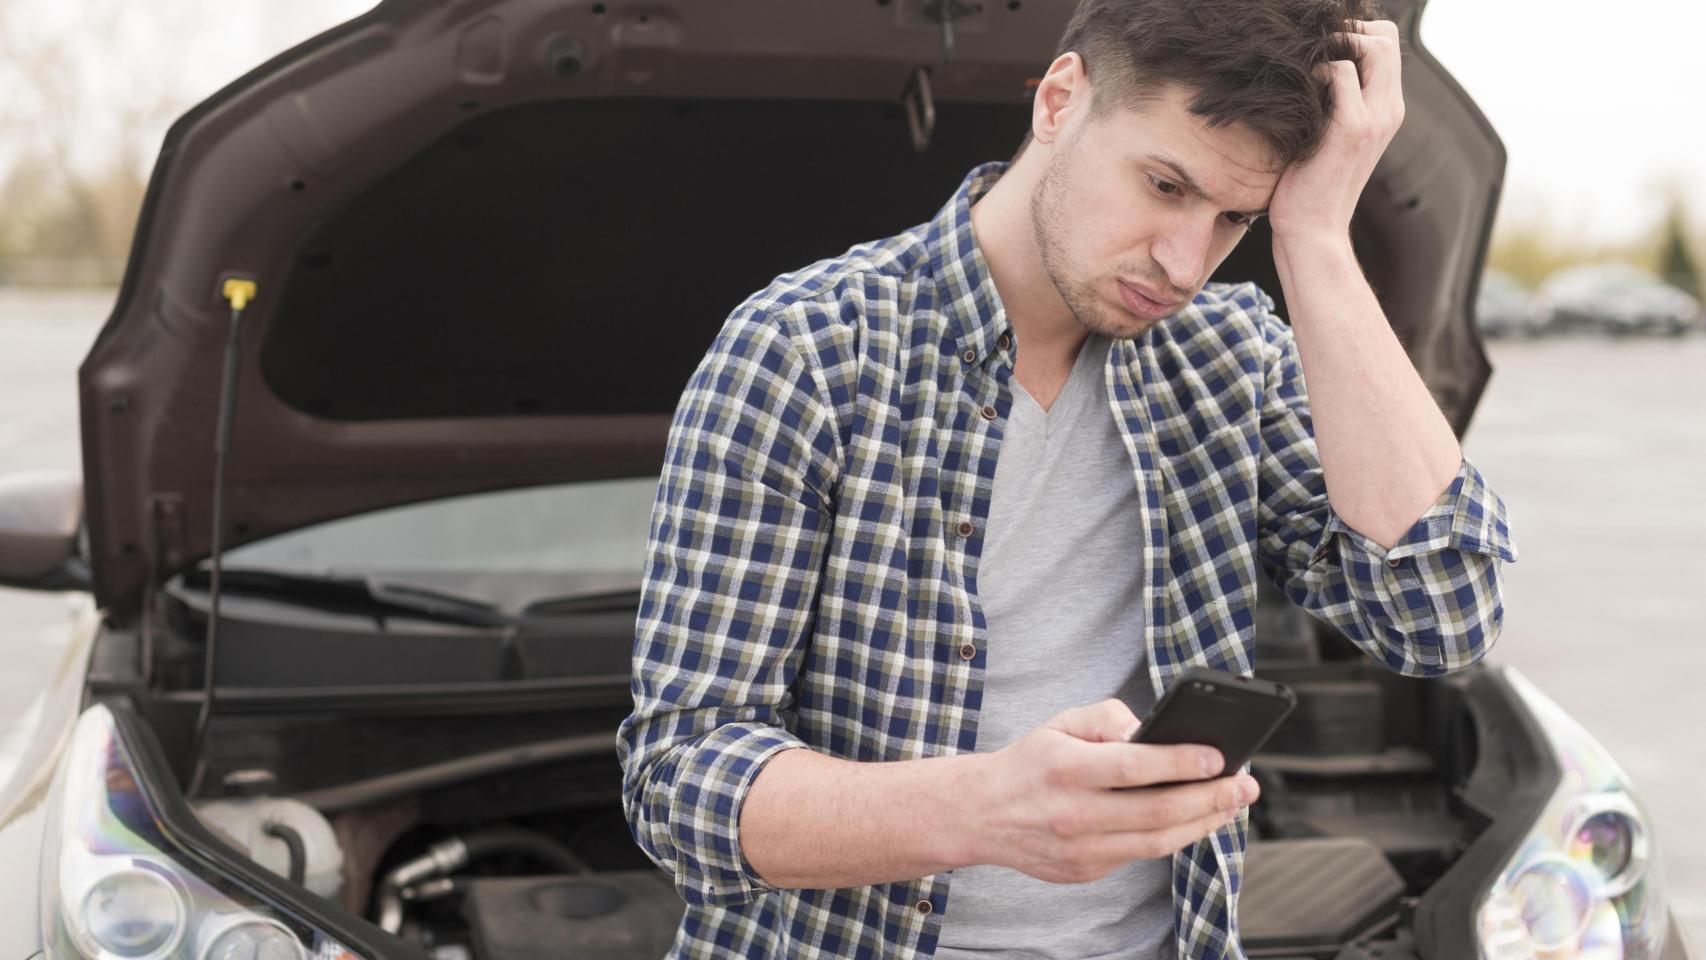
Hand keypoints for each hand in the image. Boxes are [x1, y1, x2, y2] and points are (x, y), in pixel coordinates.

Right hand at [969, 698, 1258, 883]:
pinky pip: (1140, 854)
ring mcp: (1080, 849)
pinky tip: (1195, 820)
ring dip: (1202, 823)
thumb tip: (1150, 732)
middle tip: (1245, 786)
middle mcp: (1074, 813)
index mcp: (1066, 768)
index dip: (1181, 762)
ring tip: (1231, 805)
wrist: (981, 814)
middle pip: (1157, 811)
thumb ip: (1106, 718)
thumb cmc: (1030, 763)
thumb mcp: (1059, 724)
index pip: (1134, 767)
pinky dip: (1173, 836)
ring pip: (1157, 841)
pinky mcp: (1086, 871)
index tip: (1220, 757)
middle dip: (1211, 798)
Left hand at [1267, 19, 1406, 243]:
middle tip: (1311, 48)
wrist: (1313, 232)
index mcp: (1386, 110)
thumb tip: (1309, 75)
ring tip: (1303, 64)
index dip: (1355, 32)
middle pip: (1385, 36)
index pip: (1386, 44)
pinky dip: (1316, 69)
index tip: (1319, 44)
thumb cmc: (1310, 188)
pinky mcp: (1351, 128)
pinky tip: (1295, 91)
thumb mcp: (1327, 139)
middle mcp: (1388, 109)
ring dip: (1334, 43)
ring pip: (1373, 45)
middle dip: (1347, 29)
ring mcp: (1374, 117)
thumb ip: (1332, 107)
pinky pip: (1342, 71)